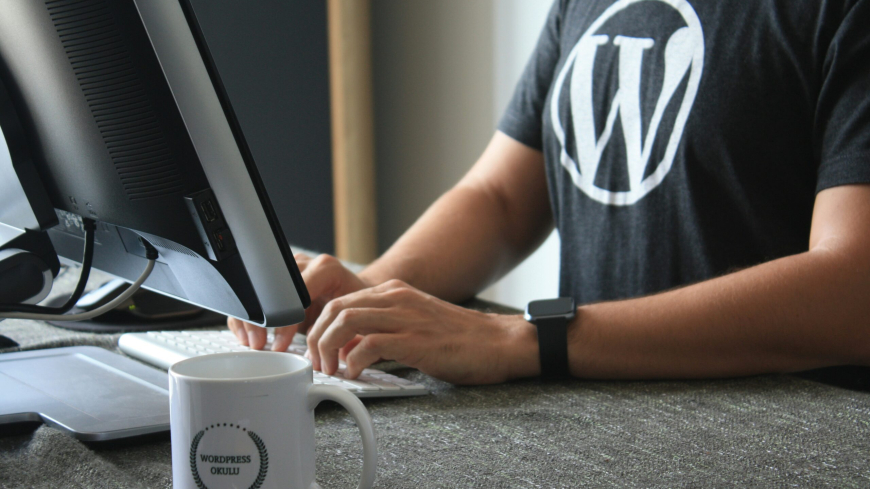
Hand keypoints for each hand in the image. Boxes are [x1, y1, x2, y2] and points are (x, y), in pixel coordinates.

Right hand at [227, 253, 372, 350]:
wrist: (359, 295)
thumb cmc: (360, 307)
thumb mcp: (355, 317)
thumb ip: (339, 331)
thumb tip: (323, 356)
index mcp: (326, 269)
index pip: (296, 293)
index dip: (284, 321)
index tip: (280, 344)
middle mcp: (305, 264)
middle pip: (271, 288)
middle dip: (261, 319)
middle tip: (259, 344)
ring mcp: (289, 268)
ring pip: (258, 289)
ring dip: (250, 317)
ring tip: (253, 342)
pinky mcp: (278, 278)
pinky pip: (255, 294)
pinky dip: (248, 315)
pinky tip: (247, 334)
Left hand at [305, 279, 540, 384]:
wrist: (499, 343)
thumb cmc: (460, 340)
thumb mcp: (413, 325)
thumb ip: (381, 331)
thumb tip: (347, 349)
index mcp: (394, 292)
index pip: (340, 300)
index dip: (320, 326)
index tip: (316, 350)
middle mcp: (396, 298)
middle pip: (335, 307)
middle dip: (317, 337)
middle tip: (318, 363)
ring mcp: (406, 316)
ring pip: (345, 321)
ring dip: (328, 348)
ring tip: (332, 370)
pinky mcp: (415, 340)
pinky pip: (368, 345)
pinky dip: (354, 362)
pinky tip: (356, 374)